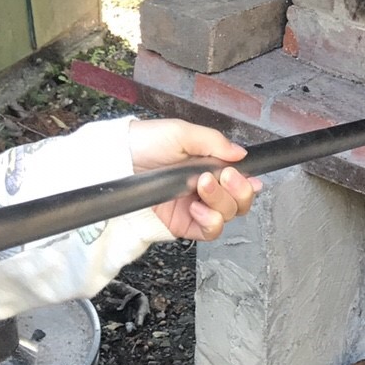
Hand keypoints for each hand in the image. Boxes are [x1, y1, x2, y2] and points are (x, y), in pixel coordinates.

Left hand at [128, 119, 260, 241]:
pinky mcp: (183, 225)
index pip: (240, 179)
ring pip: (228, 216)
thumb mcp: (181, 133)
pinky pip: (209, 232)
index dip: (246, 180)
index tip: (239, 172)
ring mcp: (195, 207)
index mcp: (208, 165)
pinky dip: (210, 222)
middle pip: (239, 201)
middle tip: (224, 177)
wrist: (118, 164)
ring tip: (201, 186)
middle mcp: (205, 188)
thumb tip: (241, 153)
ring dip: (221, 202)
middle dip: (238, 190)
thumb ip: (213, 142)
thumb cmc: (145, 143)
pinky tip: (197, 209)